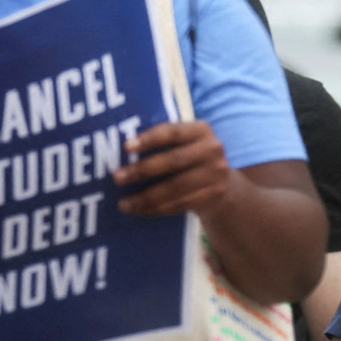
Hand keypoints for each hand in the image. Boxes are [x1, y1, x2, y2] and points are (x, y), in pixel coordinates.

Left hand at [114, 121, 232, 216]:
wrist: (223, 185)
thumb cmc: (190, 159)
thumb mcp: (185, 143)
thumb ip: (163, 142)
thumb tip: (122, 152)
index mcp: (201, 130)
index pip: (172, 132)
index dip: (149, 139)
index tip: (126, 147)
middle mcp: (212, 149)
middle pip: (173, 161)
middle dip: (142, 170)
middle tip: (117, 177)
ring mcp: (216, 174)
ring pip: (175, 187)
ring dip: (146, 197)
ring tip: (123, 203)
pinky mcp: (214, 196)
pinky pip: (180, 204)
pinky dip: (157, 209)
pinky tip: (140, 210)